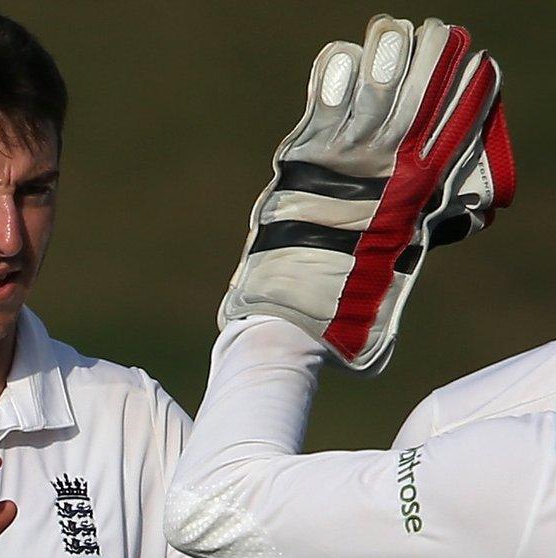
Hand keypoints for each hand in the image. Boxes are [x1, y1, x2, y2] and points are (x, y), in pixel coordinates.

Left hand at [219, 15, 506, 372]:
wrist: (296, 312)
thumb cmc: (350, 298)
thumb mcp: (404, 258)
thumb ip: (424, 223)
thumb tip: (456, 213)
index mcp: (419, 194)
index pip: (456, 127)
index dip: (467, 91)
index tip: (479, 63)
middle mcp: (387, 169)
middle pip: (418, 98)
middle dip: (432, 59)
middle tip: (439, 31)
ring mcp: (343, 159)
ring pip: (374, 90)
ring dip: (388, 55)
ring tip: (395, 29)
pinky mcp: (302, 158)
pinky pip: (324, 104)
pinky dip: (335, 77)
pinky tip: (346, 54)